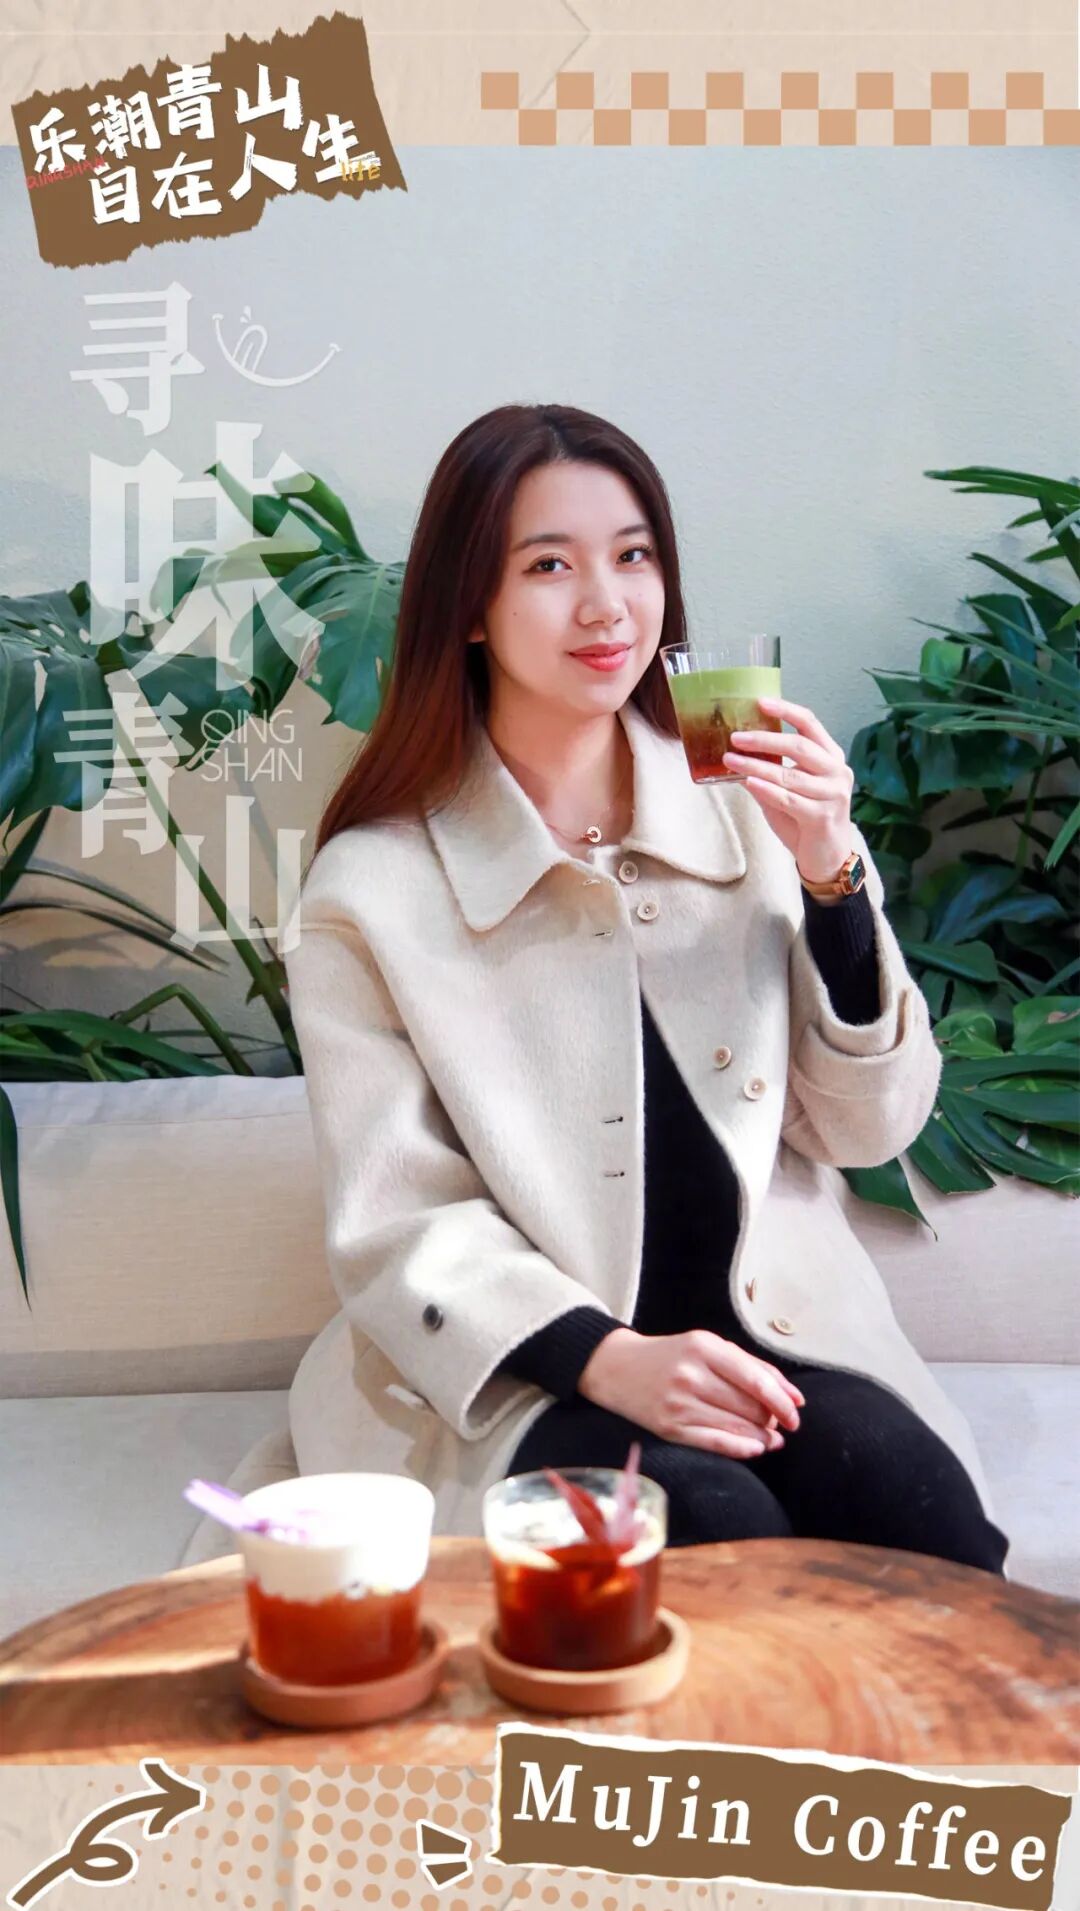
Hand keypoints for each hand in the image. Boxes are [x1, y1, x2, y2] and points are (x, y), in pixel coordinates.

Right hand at [578, 1327, 804, 1459]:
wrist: (617, 1368)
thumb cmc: (671, 1355)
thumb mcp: (708, 1346)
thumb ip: (750, 1366)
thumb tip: (793, 1398)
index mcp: (703, 1347)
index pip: (755, 1379)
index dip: (782, 1400)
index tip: (796, 1412)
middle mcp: (690, 1375)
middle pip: (748, 1406)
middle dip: (772, 1418)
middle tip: (779, 1422)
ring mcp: (678, 1404)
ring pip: (736, 1427)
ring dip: (762, 1436)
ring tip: (771, 1438)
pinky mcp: (669, 1429)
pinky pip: (715, 1444)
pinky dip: (741, 1449)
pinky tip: (755, 1448)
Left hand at [721, 695, 854, 885]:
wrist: (828, 858)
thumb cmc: (806, 819)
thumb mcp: (788, 789)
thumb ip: (770, 770)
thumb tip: (736, 751)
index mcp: (831, 757)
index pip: (810, 724)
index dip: (785, 710)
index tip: (760, 702)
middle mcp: (837, 771)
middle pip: (799, 746)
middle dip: (764, 739)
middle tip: (735, 737)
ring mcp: (833, 794)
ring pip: (789, 775)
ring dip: (756, 766)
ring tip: (731, 760)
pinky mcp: (822, 817)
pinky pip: (789, 799)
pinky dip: (766, 790)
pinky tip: (748, 783)